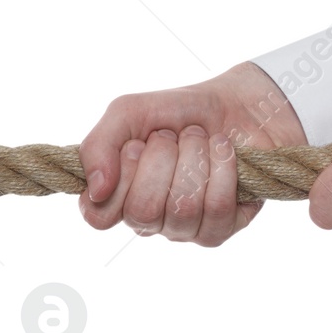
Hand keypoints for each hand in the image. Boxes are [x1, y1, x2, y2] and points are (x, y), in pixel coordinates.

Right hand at [79, 61, 306, 244]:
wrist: (235, 104)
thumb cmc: (176, 112)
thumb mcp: (127, 113)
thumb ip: (97, 145)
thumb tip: (96, 190)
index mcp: (116, 196)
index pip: (99, 216)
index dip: (119, 180)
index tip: (137, 146)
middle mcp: (147, 219)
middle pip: (142, 213)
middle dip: (162, 160)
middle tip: (171, 136)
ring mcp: (182, 228)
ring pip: (181, 210)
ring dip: (194, 159)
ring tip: (199, 138)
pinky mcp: (219, 228)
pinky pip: (217, 210)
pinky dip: (222, 169)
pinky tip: (222, 150)